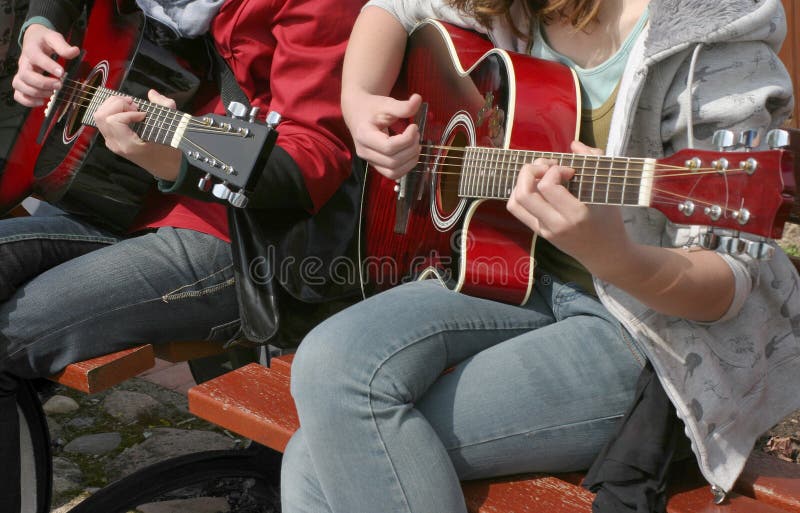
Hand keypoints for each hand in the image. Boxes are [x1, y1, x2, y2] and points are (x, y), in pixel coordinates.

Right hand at [12, 24, 79, 106]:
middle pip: (25, 75)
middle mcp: (24, 63)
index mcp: (32, 50)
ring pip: (19, 85)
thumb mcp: (54, 38)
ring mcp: (21, 73)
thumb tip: (74, 52)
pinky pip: (17, 94)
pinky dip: (27, 101)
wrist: (33, 40)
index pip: (36, 58)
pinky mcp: (22, 82)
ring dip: (35, 92)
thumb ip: (62, 45)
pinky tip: (41, 101)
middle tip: (59, 85)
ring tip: (51, 94)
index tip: (62, 72)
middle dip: (43, 83)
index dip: (48, 66)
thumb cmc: (44, 40)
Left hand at [93, 89, 182, 179]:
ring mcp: (112, 142)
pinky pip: (103, 120)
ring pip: (99, 116)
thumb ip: (165, 106)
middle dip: (117, 104)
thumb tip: (151, 94)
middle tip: (134, 106)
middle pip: (102, 115)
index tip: (143, 114)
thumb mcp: (174, 127)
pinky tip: (127, 112)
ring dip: (114, 105)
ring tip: (130, 107)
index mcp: (128, 145)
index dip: (128, 112)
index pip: (113, 121)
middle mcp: (116, 144)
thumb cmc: (170, 150)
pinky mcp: (112, 139)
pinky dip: (113, 110)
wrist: (166, 166)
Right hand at [346, 92, 421, 179]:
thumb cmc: (372, 107)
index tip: (414, 126)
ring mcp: (369, 161)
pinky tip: (411, 153)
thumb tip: (418, 99)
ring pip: (394, 172)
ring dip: (410, 161)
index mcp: (364, 136)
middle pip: (393, 161)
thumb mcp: (386, 103)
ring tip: (415, 145)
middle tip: (416, 135)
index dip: (407, 139)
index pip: (389, 147)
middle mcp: (364, 152)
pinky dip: (406, 167)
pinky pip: (393, 174)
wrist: (358, 112)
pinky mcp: (376, 165)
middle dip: (410, 149)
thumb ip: (402, 105)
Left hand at [506, 140, 632, 275]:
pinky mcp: (538, 233)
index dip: (554, 169)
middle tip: (547, 166)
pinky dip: (520, 192)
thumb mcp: (608, 191)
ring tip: (539, 175)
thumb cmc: (610, 221)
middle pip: (524, 193)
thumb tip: (574, 144)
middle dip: (531, 170)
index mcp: (576, 215)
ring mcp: (544, 230)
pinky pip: (518, 210)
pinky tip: (536, 186)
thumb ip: (594, 162)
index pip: (548, 186)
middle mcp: (556, 225)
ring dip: (522, 181)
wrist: (605, 255)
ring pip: (516, 201)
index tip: (569, 170)